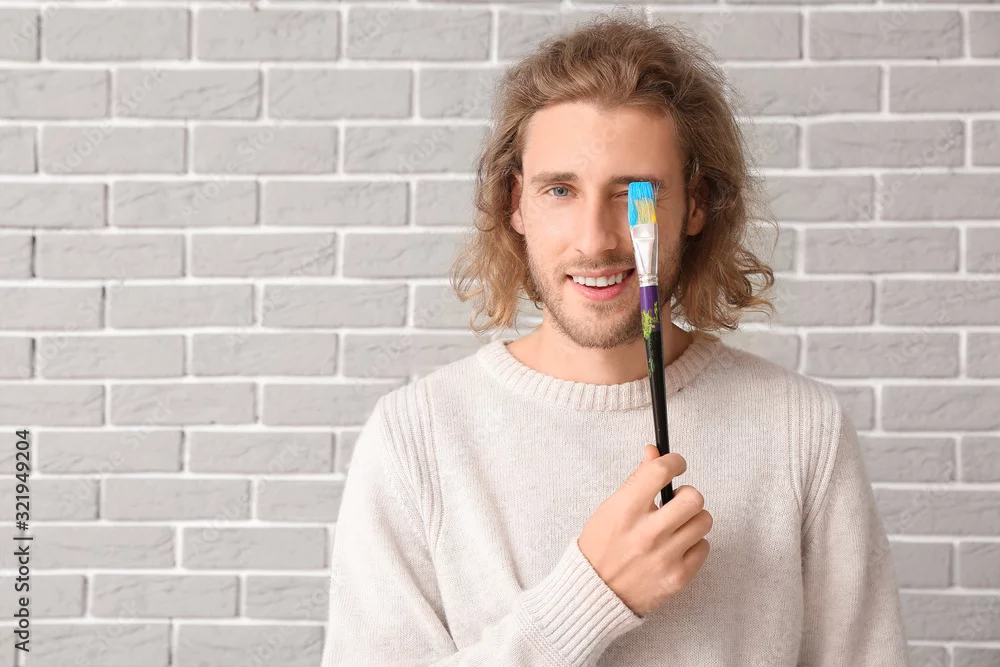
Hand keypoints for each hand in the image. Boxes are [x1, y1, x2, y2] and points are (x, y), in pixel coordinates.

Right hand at [577, 445, 711, 617]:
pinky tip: (677, 546)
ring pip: (703, 521)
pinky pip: (704, 548)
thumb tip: (654, 452)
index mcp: (626, 510)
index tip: (675, 464)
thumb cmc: (600, 547)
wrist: (595, 593)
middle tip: (678, 501)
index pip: (660, 471)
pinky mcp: (678, 577)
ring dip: (692, 519)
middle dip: (688, 494)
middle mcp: (647, 533)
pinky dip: (693, 544)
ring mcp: (665, 557)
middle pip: (693, 498)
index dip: (674, 461)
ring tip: (677, 526)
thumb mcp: (610, 508)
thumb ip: (636, 480)